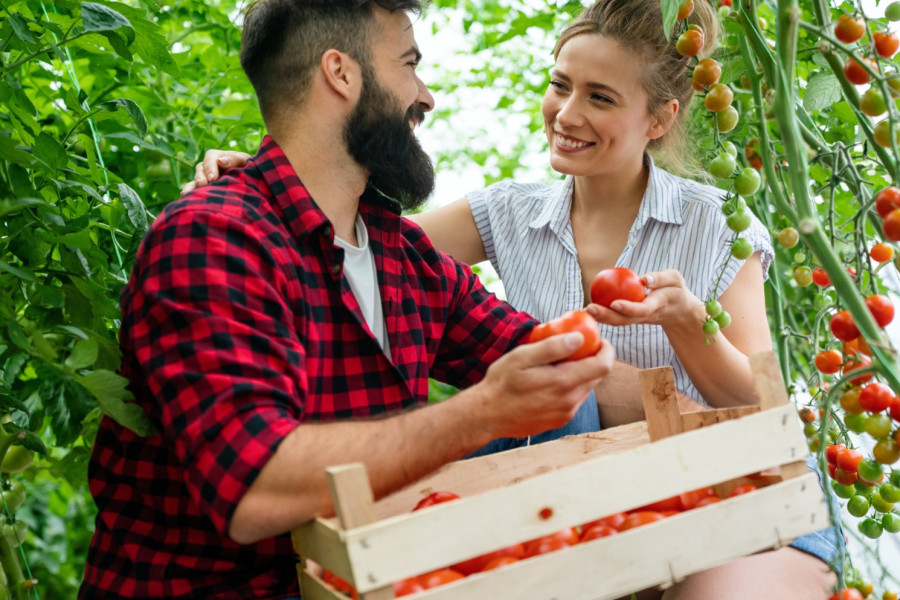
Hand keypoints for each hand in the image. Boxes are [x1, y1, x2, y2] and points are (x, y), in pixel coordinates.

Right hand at [180, 149, 250, 194]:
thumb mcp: (245, 161)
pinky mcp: (203, 190)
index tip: (212, 178)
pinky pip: (193, 192)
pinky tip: (185, 200)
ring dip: (191, 187)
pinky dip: (189, 195)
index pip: (210, 157)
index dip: (210, 167)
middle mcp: (209, 166)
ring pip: (194, 181)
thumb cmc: (249, 169)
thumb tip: (220, 161)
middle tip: (203, 185)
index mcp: (218, 157)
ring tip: (187, 195)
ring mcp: (205, 179)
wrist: (253, 183)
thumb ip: (235, 159)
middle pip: (200, 169)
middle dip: (200, 177)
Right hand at [474, 331, 613, 438]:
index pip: (603, 365)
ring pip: (586, 388)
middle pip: (597, 376)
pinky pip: (574, 399)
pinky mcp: (559, 420)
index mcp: (563, 382)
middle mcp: (570, 401)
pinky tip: (550, 381)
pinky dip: (570, 387)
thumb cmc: (501, 383)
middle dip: (592, 359)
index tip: (598, 339)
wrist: (487, 416)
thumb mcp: (522, 357)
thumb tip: (579, 338)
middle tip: (575, 347)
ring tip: (559, 364)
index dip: (606, 349)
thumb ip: (552, 347)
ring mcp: (566, 413)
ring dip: (580, 373)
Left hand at [585, 269, 702, 327]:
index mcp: (657, 306)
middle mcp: (645, 315)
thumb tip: (644, 279)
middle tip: (589, 308)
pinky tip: (587, 310)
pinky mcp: (632, 319)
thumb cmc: (675, 290)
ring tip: (584, 310)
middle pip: (625, 319)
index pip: (642, 309)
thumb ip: (662, 278)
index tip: (614, 303)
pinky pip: (616, 318)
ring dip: (601, 318)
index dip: (629, 308)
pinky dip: (602, 315)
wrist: (679, 311)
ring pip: (619, 321)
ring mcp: (637, 320)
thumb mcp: (675, 280)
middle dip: (606, 316)